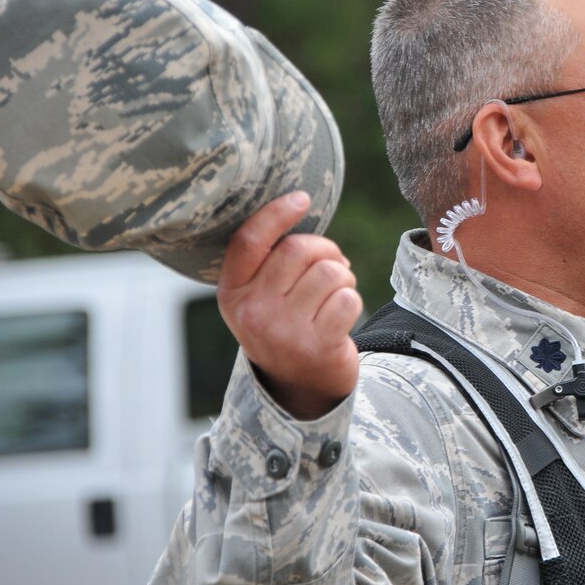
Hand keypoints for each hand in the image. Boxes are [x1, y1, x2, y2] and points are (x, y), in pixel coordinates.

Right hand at [217, 192, 362, 418]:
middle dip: (327, 251)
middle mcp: (253, 312)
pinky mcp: (316, 346)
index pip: (249, 241)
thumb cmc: (285, 325)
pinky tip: (342, 315)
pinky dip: (352, 300)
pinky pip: (347, 299)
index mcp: (233, 293)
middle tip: (334, 266)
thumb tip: (299, 207)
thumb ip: (269, 261)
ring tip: (337, 293)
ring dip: (343, 278)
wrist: (301, 387)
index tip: (302, 197)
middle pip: (298, 250)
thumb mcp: (261, 296)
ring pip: (328, 272)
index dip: (276, 213)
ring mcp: (283, 331)